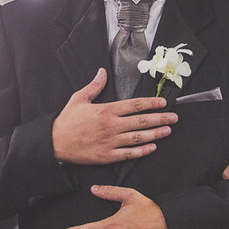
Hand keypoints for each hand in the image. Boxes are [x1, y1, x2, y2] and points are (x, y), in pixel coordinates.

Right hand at [52, 69, 176, 164]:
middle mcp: (111, 126)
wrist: (55, 143)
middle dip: (160, 118)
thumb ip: (94, 86)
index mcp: (106, 110)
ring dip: (156, 134)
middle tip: (174, 117)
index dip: (151, 103)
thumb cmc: (67, 121)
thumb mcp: (79, 98)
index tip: (163, 103)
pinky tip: (152, 147)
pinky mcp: (107, 156)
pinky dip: (142, 151)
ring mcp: (111, 142)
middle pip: (141, 121)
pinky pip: (129, 154)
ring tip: (168, 130)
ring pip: (138, 137)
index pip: (135, 105)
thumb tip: (102, 72)